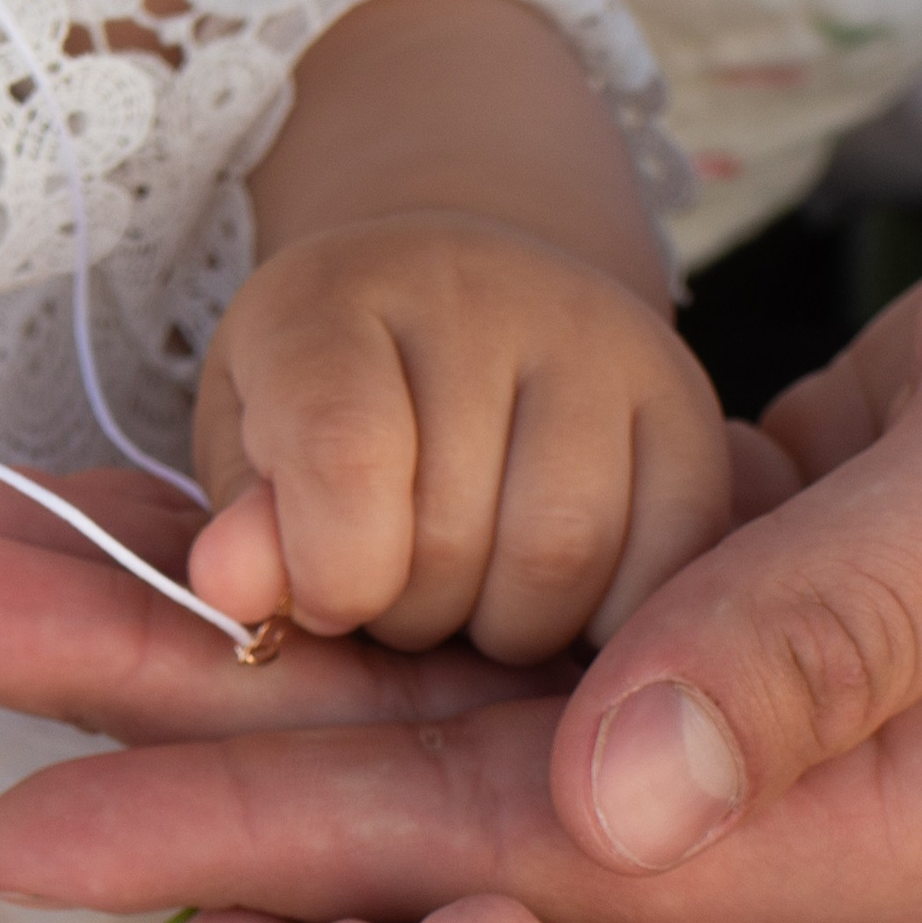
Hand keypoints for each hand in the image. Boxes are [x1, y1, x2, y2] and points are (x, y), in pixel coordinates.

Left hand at [0, 3, 921, 922]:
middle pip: (503, 807)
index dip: (317, 825)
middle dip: (226, 756)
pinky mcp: (794, 590)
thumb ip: (858, 626)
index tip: (74, 798)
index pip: (588, 853)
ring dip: (273, 662)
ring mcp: (830, 695)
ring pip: (509, 712)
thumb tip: (618, 801)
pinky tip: (246, 557)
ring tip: (26, 595)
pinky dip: (404, 581)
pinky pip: (568, 616)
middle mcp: (875, 792)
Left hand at [189, 210, 728, 661]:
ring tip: (478, 595)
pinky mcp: (690, 405)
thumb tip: (231, 587)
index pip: (343, 449)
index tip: (326, 602)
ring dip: (508, 628)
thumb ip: (243, 525)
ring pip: (564, 556)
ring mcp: (605, 343)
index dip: (330, 566)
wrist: (467, 305)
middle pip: (453, 532)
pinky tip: (567, 601)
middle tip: (402, 592)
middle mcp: (484, 294)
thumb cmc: (337, 408)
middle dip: (414, 614)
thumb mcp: (250, 452)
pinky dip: (610, 619)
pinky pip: (668, 559)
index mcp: (336, 296)